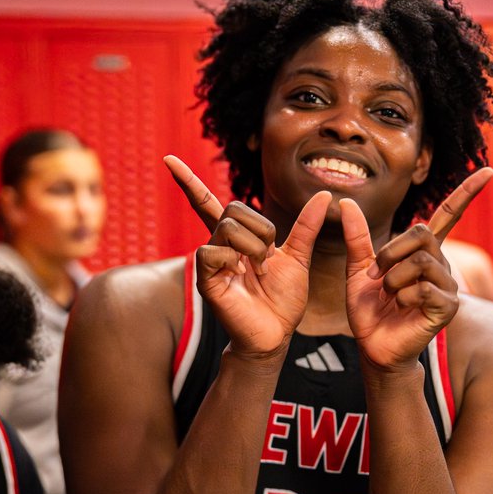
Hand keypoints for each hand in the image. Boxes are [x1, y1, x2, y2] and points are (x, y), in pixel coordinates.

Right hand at [166, 155, 330, 356]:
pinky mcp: (205, 279)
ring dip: (252, 247)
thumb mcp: (299, 258)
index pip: (209, 202)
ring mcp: (210, 261)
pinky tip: (240, 276)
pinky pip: (212, 252)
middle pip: (232, 209)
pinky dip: (233, 260)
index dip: (188, 181)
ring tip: (257, 270)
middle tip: (267, 258)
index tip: (168, 159)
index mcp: (237, 238)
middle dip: (261, 230)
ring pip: (227, 228)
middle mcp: (219, 245)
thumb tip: (324, 194)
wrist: (277, 334)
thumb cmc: (282, 300)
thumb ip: (307, 226)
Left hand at [340, 167, 492, 369]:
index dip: (467, 192)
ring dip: (394, 278)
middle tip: (377, 275)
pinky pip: (425, 288)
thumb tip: (344, 202)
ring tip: (389, 295)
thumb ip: (356, 237)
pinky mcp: (448, 307)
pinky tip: (402, 307)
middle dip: (391, 252)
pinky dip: (404, 296)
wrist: (374, 346)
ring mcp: (448, 285)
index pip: (449, 215)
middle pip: (422, 232)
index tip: (489, 171)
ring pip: (421, 261)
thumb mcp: (358, 269)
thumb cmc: (370, 311)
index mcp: (423, 252)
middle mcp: (440, 264)